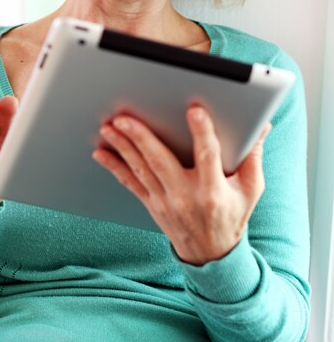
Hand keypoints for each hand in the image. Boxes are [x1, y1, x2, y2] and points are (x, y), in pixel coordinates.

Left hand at [93, 106, 270, 264]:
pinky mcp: (152, 204)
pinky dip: (114, 167)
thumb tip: (262, 125)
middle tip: (124, 118)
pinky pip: (130, 183)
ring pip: (140, 169)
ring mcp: (165, 201)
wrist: (212, 253)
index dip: (202, 132)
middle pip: (160, 162)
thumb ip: (254, 155)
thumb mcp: (251, 188)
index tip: (194, 109)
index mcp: (214, 190)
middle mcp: (186, 195)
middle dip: (141, 138)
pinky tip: (101, 152)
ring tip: (109, 127)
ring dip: (122, 147)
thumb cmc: (233, 214)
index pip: (208, 156)